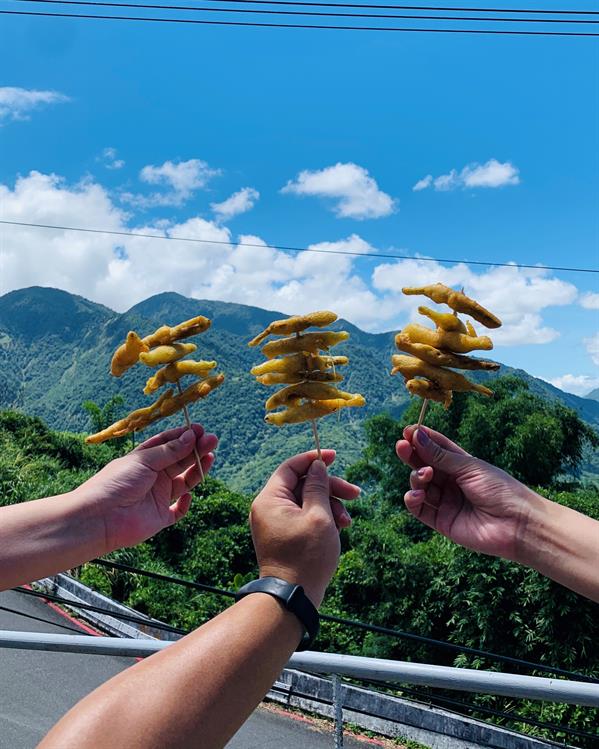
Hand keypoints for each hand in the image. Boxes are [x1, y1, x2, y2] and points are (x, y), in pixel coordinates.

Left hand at [74, 425, 217, 553]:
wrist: (100, 518)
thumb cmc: (116, 483)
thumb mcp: (144, 461)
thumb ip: (170, 451)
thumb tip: (191, 436)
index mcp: (145, 459)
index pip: (168, 444)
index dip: (184, 436)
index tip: (199, 430)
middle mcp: (153, 476)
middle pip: (180, 460)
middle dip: (196, 449)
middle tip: (212, 440)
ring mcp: (158, 496)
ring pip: (184, 481)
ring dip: (197, 469)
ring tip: (210, 456)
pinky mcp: (161, 516)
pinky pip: (178, 510)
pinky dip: (185, 504)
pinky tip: (189, 494)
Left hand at [250, 450, 360, 606]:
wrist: (293, 597)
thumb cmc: (306, 557)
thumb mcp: (319, 516)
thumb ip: (318, 486)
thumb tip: (317, 466)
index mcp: (270, 499)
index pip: (291, 468)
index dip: (313, 459)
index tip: (334, 456)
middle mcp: (268, 508)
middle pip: (302, 484)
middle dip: (329, 488)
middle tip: (355, 494)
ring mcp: (275, 523)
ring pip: (306, 501)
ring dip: (330, 506)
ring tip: (347, 522)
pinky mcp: (284, 535)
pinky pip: (304, 516)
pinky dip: (322, 519)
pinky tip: (339, 529)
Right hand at [396, 425, 540, 561]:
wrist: (518, 525)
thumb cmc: (501, 490)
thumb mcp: (469, 467)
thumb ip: (440, 455)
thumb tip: (416, 435)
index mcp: (461, 465)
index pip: (437, 448)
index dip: (421, 439)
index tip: (409, 430)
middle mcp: (451, 482)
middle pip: (424, 465)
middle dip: (412, 455)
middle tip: (402, 445)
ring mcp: (445, 502)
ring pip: (419, 485)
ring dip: (416, 477)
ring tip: (424, 474)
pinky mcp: (441, 521)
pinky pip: (418, 508)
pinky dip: (413, 499)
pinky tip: (418, 493)